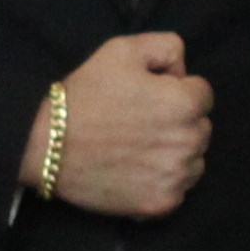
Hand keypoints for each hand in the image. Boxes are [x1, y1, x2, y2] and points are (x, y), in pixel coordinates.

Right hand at [35, 32, 210, 218]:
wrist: (47, 145)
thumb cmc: (84, 95)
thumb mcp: (123, 50)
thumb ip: (167, 48)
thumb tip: (183, 72)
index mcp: (185, 103)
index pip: (202, 95)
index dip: (176, 91)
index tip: (149, 97)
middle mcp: (189, 141)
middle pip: (201, 128)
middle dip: (180, 123)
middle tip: (141, 123)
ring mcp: (176, 176)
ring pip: (194, 161)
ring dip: (176, 154)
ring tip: (138, 148)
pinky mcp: (162, 203)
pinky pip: (179, 190)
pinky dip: (164, 182)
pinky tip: (136, 171)